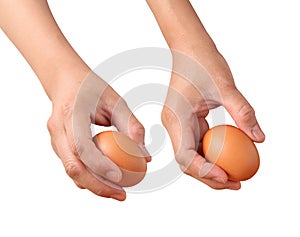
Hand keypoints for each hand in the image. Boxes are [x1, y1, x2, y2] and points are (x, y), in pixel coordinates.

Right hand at [47, 72, 148, 199]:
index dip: (100, 166)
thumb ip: (131, 125)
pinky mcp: (58, 145)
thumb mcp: (116, 101)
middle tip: (122, 195)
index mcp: (70, 114)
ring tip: (117, 192)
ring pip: (71, 170)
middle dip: (97, 187)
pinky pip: (72, 165)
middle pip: (72, 167)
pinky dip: (89, 177)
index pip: (82, 147)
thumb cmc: (92, 88)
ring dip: (93, 185)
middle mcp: (58, 129)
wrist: (65, 81)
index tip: (120, 178)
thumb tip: (145, 156)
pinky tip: (106, 181)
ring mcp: (54, 139)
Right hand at [161, 50, 264, 188]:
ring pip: (191, 156)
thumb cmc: (201, 63)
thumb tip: (259, 139)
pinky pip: (197, 145)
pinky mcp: (186, 123)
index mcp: (175, 118)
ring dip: (211, 170)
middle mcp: (173, 126)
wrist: (189, 49)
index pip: (184, 155)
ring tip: (234, 177)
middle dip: (209, 178)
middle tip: (235, 183)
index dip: (204, 172)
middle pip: (187, 162)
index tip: (226, 178)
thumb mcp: (226, 87)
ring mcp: (178, 126)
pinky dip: (212, 156)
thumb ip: (243, 112)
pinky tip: (229, 159)